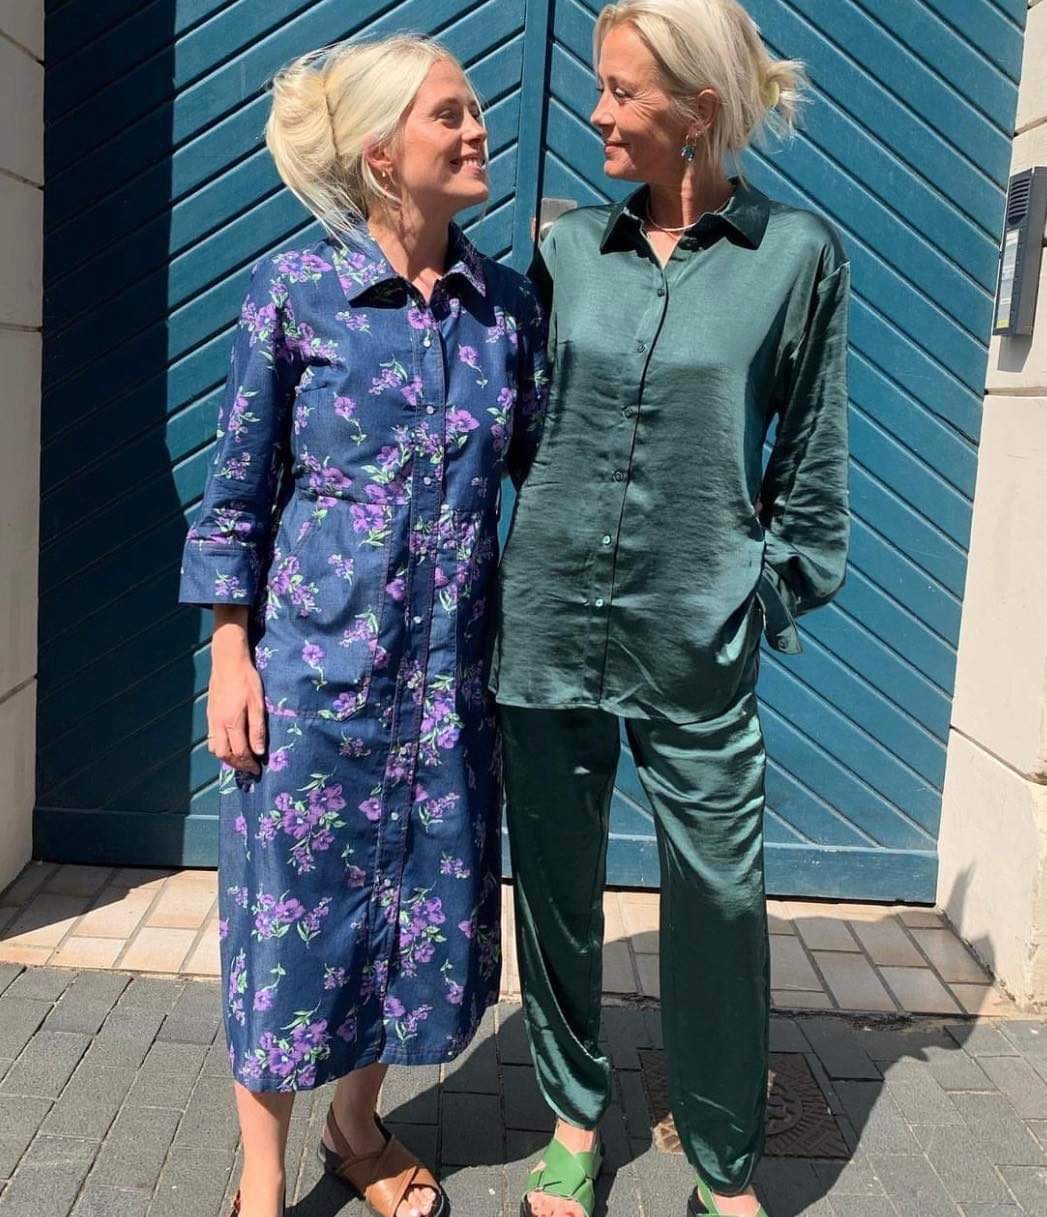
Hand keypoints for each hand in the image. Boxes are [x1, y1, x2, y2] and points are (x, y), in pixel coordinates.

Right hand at [207, 611, 265, 773]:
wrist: (227, 662)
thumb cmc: (247, 680)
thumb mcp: (258, 704)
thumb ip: (257, 729)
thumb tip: (259, 752)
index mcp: (232, 723)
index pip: (239, 752)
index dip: (249, 764)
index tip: (258, 770)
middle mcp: (218, 724)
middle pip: (223, 754)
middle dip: (237, 765)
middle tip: (250, 768)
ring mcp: (212, 719)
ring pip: (214, 748)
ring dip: (227, 757)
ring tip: (240, 759)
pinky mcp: (210, 714)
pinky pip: (212, 738)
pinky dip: (221, 747)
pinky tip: (231, 744)